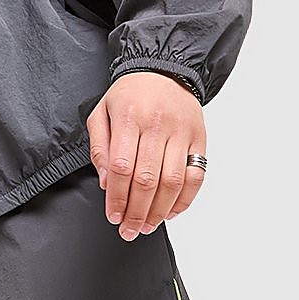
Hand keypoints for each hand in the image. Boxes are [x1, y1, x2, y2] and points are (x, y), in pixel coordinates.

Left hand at [86, 72, 206, 238]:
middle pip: (147, 179)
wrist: (164, 69)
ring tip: (148, 226)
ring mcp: (181, 132)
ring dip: (159, 211)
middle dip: (136, 212)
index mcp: (129, 117)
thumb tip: (105, 182)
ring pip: (172, 181)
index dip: (117, 197)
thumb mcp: (102, 113)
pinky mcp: (199, 139)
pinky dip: (185, 199)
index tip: (113, 215)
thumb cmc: (130, 95)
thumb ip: (99, 147)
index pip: (122, 167)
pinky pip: (196, 175)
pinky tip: (171, 212)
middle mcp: (157, 125)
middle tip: (129, 230)